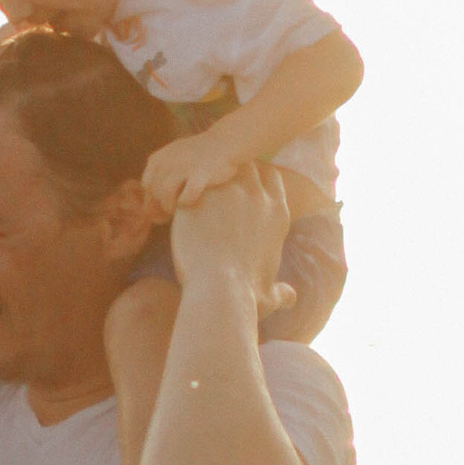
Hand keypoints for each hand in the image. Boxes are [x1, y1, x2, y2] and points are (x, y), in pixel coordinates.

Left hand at [141, 128, 242, 212]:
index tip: (162, 210)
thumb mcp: (173, 157)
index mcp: (157, 159)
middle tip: (170, 214)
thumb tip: (149, 207)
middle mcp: (167, 161)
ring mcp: (183, 166)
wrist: (225, 141)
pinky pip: (186, 196)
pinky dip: (186, 202)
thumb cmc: (199, 156)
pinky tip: (191, 201)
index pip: (146, 186)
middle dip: (160, 207)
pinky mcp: (200, 173)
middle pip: (154, 193)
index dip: (152, 201)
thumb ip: (160, 174)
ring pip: (165, 195)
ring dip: (170, 206)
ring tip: (179, 210)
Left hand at [169, 162, 294, 306]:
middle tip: (211, 189)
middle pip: (247, 165)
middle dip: (230, 172)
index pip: (271, 178)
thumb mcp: (269, 295)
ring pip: (217, 168)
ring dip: (205, 177)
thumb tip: (291, 298)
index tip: (240, 192)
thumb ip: (281, 292)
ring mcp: (229, 193)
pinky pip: (188, 182)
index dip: (256, 181)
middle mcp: (257, 197)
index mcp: (277, 214)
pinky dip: (180, 192)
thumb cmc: (244, 299)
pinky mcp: (201, 196)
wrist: (220, 291)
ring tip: (191, 196)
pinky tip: (172, 209)